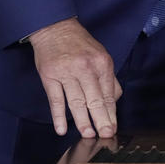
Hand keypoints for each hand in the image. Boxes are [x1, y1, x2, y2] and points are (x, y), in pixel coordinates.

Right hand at [29, 18, 121, 138]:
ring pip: (76, 102)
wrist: (56, 29)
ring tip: (88, 134)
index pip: (109, 93)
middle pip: (95, 99)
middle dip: (101, 119)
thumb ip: (108, 78)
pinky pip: (55, 100)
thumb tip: (115, 100)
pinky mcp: (50, 77)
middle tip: (106, 134)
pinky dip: (58, 116)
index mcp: (102, 64)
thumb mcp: (102, 55)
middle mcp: (86, 68)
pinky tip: (62, 129)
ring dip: (82, 121)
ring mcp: (67, 73)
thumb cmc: (81, 44)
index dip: (111, 112)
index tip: (114, 127)